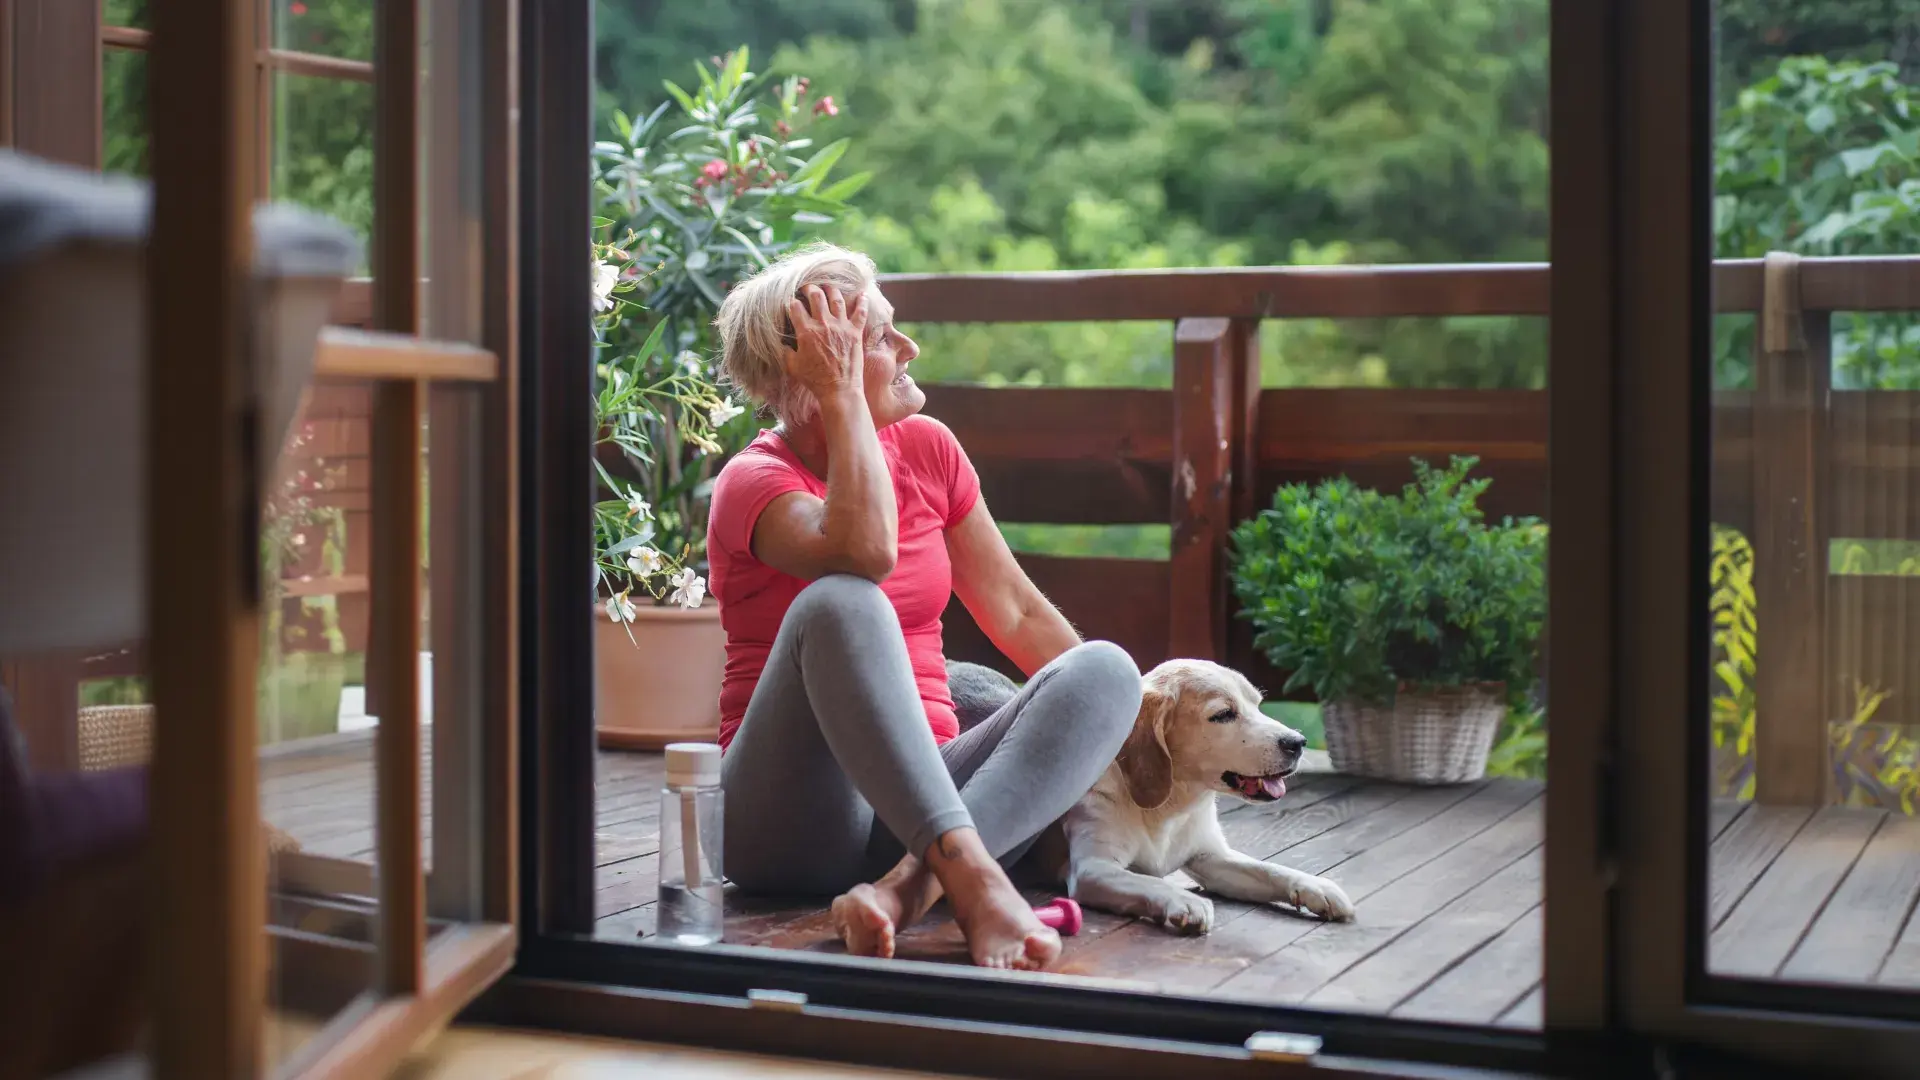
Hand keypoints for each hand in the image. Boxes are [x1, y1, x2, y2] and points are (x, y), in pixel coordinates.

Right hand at [782, 284, 868, 401]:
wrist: (839, 389)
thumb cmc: (814, 380)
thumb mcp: (792, 366)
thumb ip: (785, 351)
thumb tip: (781, 343)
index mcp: (806, 331)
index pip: (795, 306)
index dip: (792, 302)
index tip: (792, 303)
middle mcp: (823, 324)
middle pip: (816, 295)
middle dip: (810, 288)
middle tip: (808, 288)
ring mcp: (841, 326)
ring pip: (836, 298)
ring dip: (831, 289)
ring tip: (828, 287)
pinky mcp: (855, 331)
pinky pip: (860, 311)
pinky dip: (862, 301)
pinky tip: (862, 294)